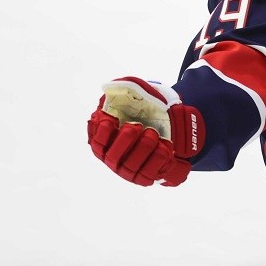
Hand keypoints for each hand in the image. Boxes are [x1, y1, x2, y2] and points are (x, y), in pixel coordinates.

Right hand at [87, 77, 204, 186]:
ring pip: (131, 165)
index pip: (97, 141)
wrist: (169, 133)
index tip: (109, 119)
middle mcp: (113, 159)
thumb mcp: (135, 101)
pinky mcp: (145, 177)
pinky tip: (164, 146)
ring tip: (152, 133)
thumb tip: (112, 87)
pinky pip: (150, 172)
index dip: (100, 131)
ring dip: (143, 148)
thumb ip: (123, 93)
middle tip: (135, 126)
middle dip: (123, 140)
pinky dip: (157, 159)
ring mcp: (128, 171)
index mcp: (105, 142)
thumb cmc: (145, 115)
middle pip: (112, 155)